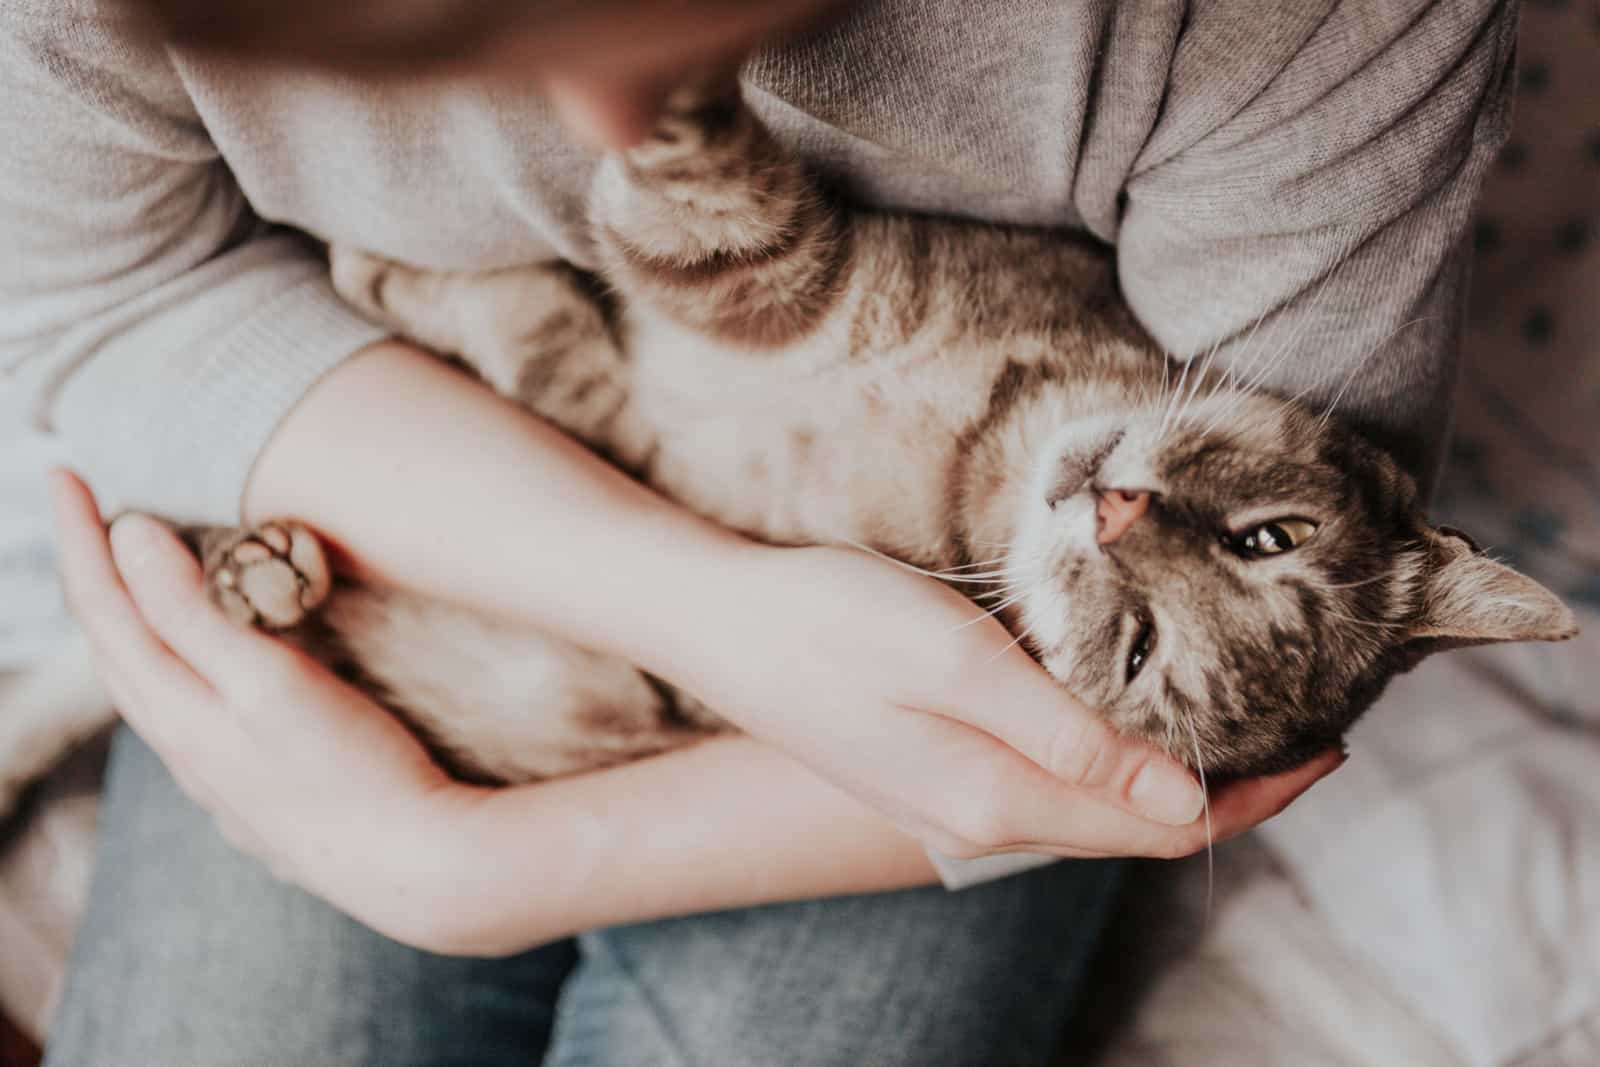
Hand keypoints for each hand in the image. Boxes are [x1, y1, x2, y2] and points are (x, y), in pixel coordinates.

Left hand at [49, 471, 488, 951]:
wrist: (415, 866)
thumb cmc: (352, 771)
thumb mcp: (270, 681)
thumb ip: (194, 612)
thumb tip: (131, 535)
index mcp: (177, 713)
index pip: (105, 608)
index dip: (80, 537)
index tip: (66, 473)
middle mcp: (184, 746)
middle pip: (116, 647)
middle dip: (95, 573)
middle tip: (87, 508)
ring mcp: (219, 776)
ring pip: (151, 686)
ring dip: (132, 622)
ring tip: (132, 577)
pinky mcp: (257, 791)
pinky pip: (190, 714)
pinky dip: (175, 664)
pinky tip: (201, 668)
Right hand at [668, 543, 1342, 860]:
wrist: (716, 623)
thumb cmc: (827, 622)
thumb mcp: (953, 659)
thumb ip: (1066, 735)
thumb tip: (1181, 797)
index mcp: (1001, 795)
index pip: (1160, 825)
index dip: (1256, 796)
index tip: (1330, 744)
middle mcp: (985, 813)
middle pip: (1135, 826)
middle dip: (1230, 788)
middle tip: (1306, 722)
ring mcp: (956, 795)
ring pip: (1097, 806)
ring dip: (1173, 774)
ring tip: (1238, 715)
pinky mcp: (936, 765)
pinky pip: (1054, 782)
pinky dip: (1115, 758)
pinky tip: (1128, 711)